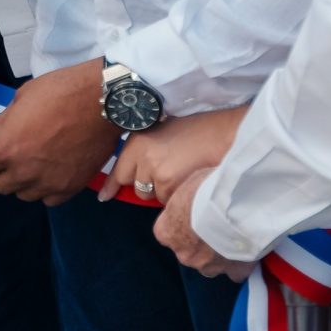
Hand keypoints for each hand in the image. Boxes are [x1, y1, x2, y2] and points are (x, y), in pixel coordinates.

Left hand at [0, 59, 120, 204]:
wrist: (103, 101)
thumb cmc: (61, 91)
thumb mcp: (24, 96)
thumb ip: (4, 118)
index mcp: (6, 148)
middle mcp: (24, 171)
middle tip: (10, 153)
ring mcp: (48, 183)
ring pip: (23, 194)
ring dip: (22, 181)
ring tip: (33, 162)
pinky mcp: (71, 187)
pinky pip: (49, 199)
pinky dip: (46, 188)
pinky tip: (51, 171)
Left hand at [102, 105, 244, 203]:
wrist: (225, 133)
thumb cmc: (199, 130)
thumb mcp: (164, 131)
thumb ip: (146, 150)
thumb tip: (136, 172)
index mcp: (138, 140)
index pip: (119, 170)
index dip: (112, 185)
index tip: (105, 196)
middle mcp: (142, 156)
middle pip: (136, 187)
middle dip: (149, 186)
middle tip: (168, 172)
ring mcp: (155, 172)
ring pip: (154, 196)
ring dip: (165, 191)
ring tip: (183, 172)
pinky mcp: (169, 184)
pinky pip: (168, 201)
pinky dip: (178, 195)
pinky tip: (190, 179)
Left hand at [154, 174, 253, 279]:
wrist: (237, 204)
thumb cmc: (206, 189)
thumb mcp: (189, 184)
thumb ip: (187, 199)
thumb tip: (192, 199)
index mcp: (166, 232)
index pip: (167, 232)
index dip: (181, 223)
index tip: (193, 213)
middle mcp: (183, 254)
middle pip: (189, 251)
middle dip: (201, 241)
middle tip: (217, 223)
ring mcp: (208, 266)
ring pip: (211, 264)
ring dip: (219, 254)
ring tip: (234, 236)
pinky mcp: (232, 271)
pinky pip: (235, 272)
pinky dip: (240, 263)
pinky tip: (248, 249)